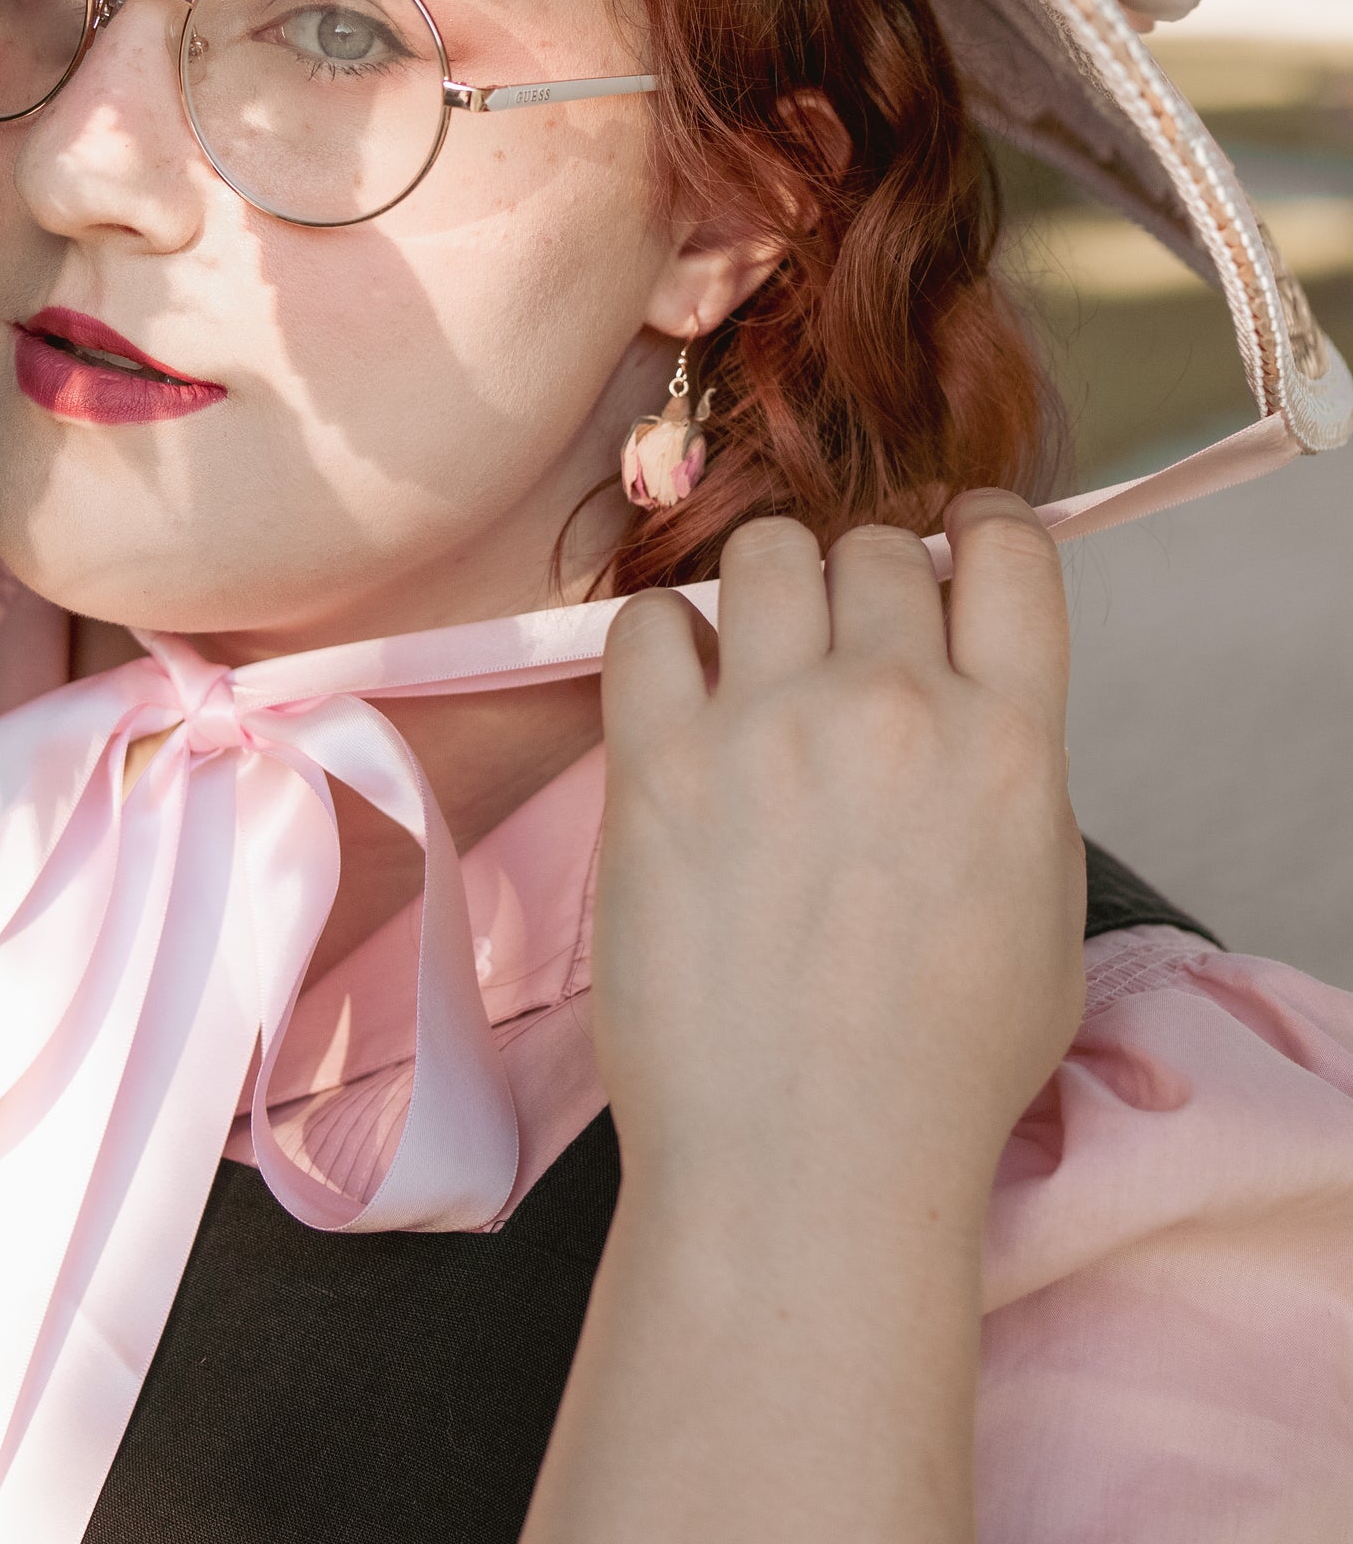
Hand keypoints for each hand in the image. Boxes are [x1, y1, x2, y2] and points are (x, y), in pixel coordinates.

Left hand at [593, 490, 1083, 1220]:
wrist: (806, 1162)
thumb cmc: (934, 1072)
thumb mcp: (1042, 915)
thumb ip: (1011, 780)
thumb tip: (969, 702)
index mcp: (1009, 743)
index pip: (1009, 552)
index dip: (976, 529)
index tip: (948, 540)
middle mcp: (895, 708)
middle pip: (874, 547)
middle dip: (859, 584)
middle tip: (833, 650)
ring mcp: (770, 727)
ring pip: (766, 554)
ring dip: (763, 593)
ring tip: (750, 662)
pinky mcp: (659, 761)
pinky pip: (648, 624)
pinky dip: (663, 642)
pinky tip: (675, 697)